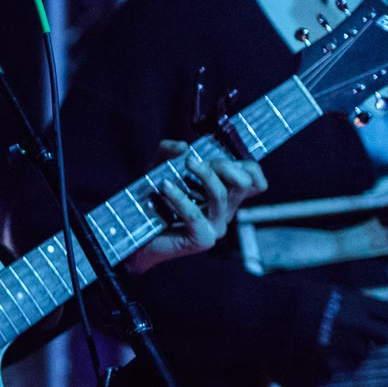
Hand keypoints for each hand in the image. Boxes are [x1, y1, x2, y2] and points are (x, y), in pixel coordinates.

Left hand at [124, 139, 266, 273]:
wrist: (132, 233)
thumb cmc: (150, 199)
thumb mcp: (158, 168)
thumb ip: (168, 151)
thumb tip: (183, 146)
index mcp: (224, 195)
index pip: (255, 181)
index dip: (247, 167)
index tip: (219, 157)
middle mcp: (224, 211)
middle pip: (241, 183)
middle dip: (221, 165)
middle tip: (192, 160)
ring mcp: (216, 227)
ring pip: (221, 195)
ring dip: (204, 175)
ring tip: (184, 164)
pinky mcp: (202, 240)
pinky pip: (196, 215)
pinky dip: (179, 198)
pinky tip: (164, 186)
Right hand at [277, 282, 387, 386]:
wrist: (263, 315)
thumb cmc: (289, 297)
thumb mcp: (324, 290)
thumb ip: (348, 301)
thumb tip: (365, 309)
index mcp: (356, 302)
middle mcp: (356, 324)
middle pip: (385, 337)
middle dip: (379, 336)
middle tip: (370, 336)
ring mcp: (343, 346)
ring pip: (363, 355)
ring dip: (354, 351)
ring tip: (335, 344)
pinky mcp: (329, 363)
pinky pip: (342, 368)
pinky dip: (336, 364)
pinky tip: (323, 356)